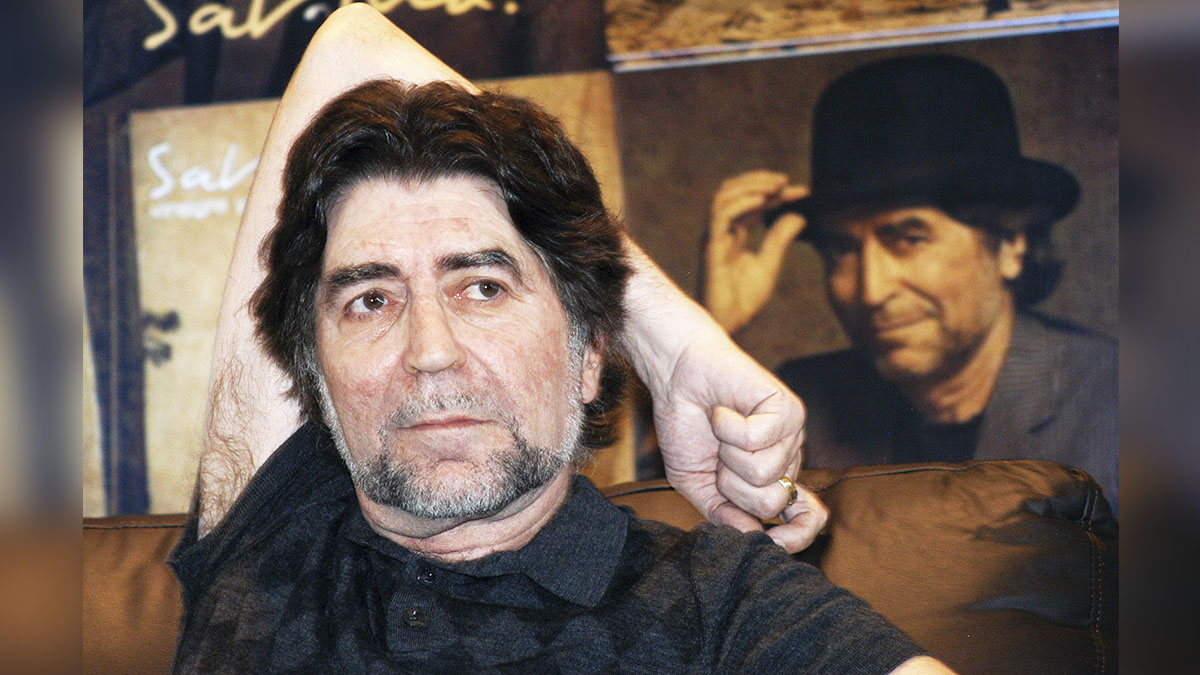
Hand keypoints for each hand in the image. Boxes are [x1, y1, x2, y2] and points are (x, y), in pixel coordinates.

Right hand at [652, 331, 827, 552]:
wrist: (676, 376)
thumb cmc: (687, 426)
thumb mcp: (697, 484)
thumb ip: (723, 514)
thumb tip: (753, 539)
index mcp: (772, 480)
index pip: (806, 518)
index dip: (797, 535)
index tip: (774, 540)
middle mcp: (787, 459)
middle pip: (770, 502)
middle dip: (731, 486)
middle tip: (718, 456)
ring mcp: (791, 434)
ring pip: (763, 473)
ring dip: (727, 454)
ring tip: (720, 430)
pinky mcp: (786, 409)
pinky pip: (757, 439)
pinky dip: (727, 426)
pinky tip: (724, 411)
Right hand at [704, 170, 807, 332]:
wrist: (727, 324)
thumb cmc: (742, 300)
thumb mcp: (769, 263)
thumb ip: (781, 238)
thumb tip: (800, 214)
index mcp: (734, 233)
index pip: (753, 202)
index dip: (776, 192)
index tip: (802, 191)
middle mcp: (721, 230)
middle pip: (733, 190)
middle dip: (759, 180)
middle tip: (786, 181)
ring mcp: (714, 236)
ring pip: (723, 195)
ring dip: (750, 186)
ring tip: (775, 186)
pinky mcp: (710, 245)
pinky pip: (720, 215)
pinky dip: (741, 203)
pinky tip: (762, 200)